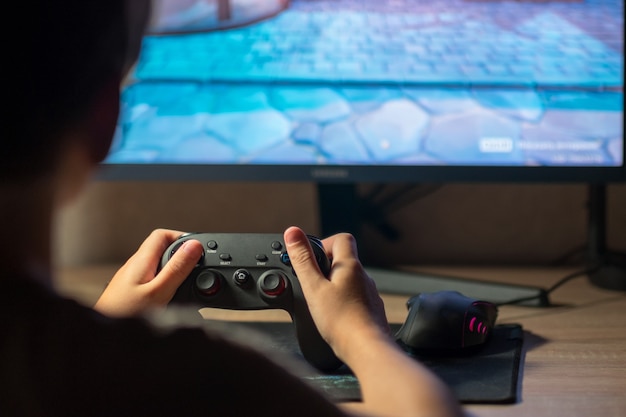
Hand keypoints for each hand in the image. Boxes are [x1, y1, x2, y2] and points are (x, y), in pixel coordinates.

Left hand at [94, 229, 203, 316]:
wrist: (102, 339)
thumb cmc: (124, 315)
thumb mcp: (158, 292)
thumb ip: (177, 268)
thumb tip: (194, 246)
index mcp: (142, 260)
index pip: (163, 235)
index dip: (182, 237)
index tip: (197, 249)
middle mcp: (135, 266)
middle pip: (162, 249)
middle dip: (181, 255)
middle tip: (195, 267)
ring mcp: (131, 278)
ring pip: (157, 265)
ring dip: (174, 270)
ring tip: (186, 283)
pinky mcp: (130, 291)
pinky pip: (151, 278)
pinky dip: (164, 283)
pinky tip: (169, 297)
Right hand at [284, 226, 389, 361]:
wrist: (367, 349)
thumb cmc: (341, 321)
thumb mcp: (314, 287)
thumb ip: (303, 260)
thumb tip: (293, 232)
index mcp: (350, 266)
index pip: (342, 238)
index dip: (325, 242)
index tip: (312, 257)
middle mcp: (364, 277)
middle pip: (345, 259)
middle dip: (327, 266)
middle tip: (312, 281)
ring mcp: (370, 293)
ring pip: (350, 280)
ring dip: (335, 284)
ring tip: (321, 301)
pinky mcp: (372, 310)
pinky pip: (356, 297)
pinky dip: (344, 301)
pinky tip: (335, 316)